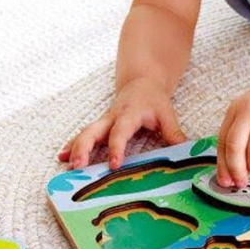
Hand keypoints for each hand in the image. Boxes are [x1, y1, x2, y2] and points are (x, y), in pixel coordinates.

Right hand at [58, 77, 186, 170]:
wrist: (142, 82)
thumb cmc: (154, 100)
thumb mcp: (167, 114)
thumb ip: (174, 133)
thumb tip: (186, 150)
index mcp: (129, 114)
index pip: (120, 132)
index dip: (116, 148)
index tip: (114, 165)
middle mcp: (112, 117)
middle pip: (93, 131)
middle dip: (84, 148)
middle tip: (78, 166)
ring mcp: (103, 121)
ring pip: (85, 133)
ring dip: (75, 148)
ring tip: (66, 164)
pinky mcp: (99, 125)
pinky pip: (84, 135)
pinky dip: (73, 145)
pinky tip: (62, 156)